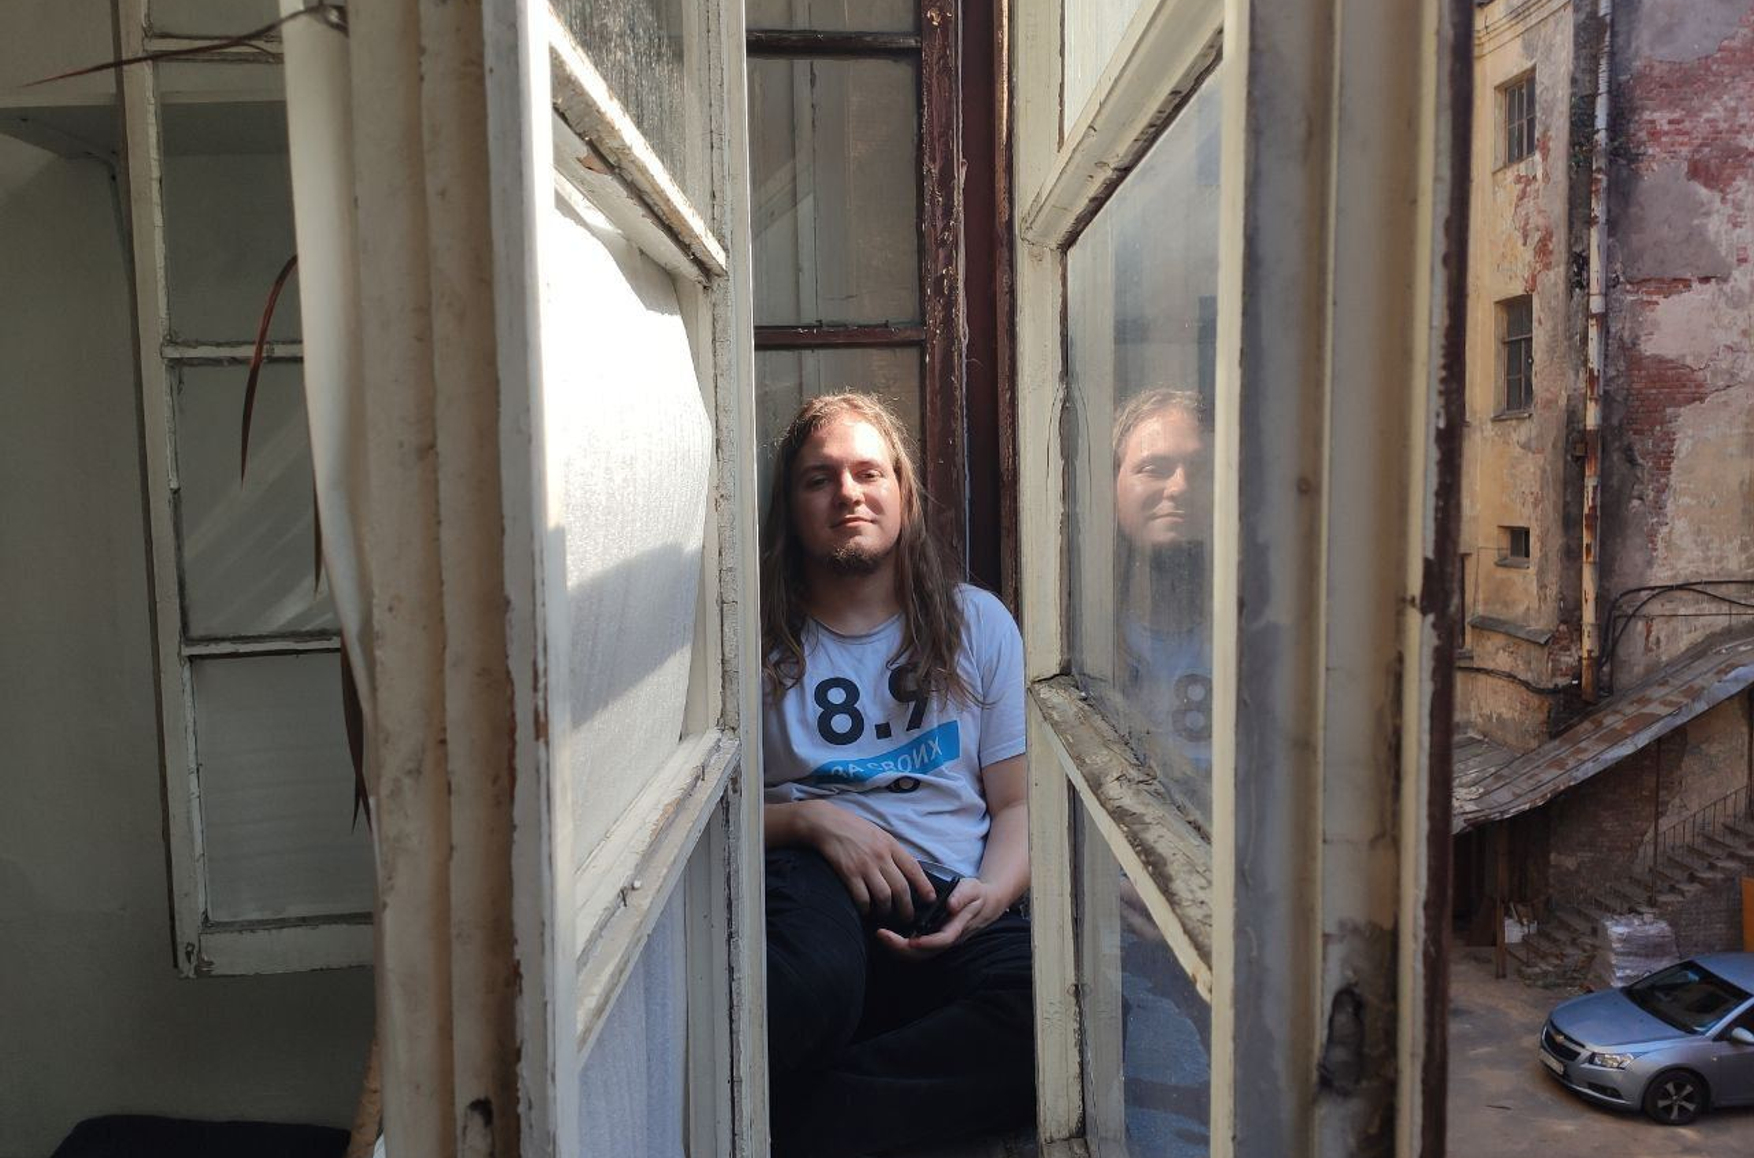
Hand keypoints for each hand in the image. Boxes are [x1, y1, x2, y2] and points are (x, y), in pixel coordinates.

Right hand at [798, 801, 935, 924]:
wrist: (827, 824)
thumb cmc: (854, 829)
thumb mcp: (879, 834)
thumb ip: (892, 852)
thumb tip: (907, 871)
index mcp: (890, 845)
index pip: (913, 868)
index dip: (924, 886)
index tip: (930, 899)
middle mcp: (880, 856)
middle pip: (901, 888)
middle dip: (907, 908)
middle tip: (907, 918)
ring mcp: (864, 865)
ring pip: (884, 896)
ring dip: (886, 910)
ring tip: (885, 914)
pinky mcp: (848, 873)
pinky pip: (862, 898)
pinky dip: (866, 908)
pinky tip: (866, 909)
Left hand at [876, 876, 1000, 959]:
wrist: (985, 904)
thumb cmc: (976, 894)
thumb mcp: (972, 889)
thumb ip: (962, 896)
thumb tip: (951, 905)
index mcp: (957, 927)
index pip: (941, 941)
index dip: (926, 943)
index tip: (910, 940)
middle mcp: (948, 940)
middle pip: (924, 954)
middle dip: (902, 949)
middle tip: (882, 935)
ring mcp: (940, 943)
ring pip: (919, 955)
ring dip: (898, 949)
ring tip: (881, 935)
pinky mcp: (933, 941)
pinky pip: (917, 951)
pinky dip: (901, 947)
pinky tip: (889, 936)